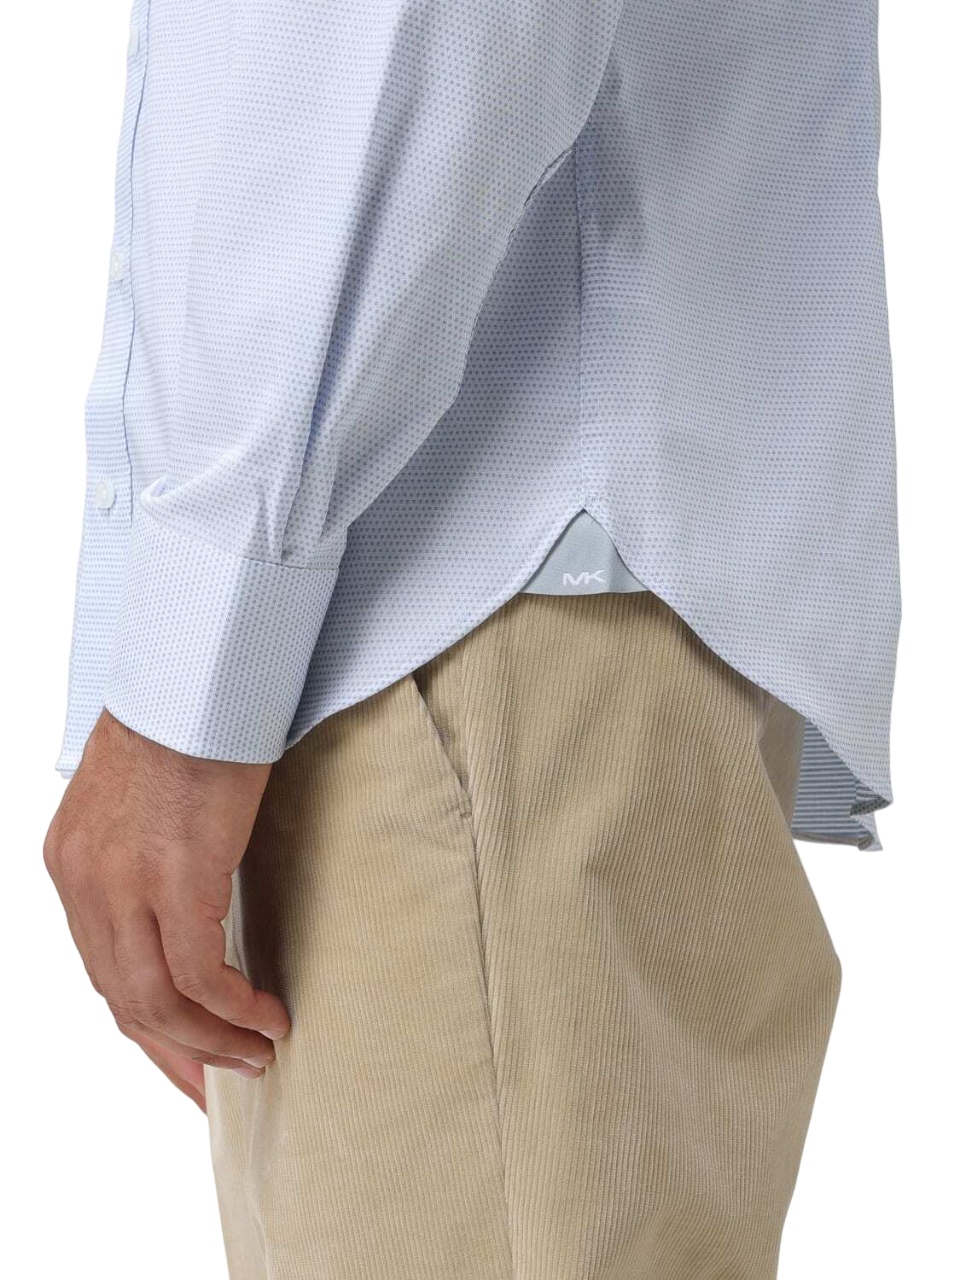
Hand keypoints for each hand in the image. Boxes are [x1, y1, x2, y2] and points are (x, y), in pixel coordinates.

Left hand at [44, 710, 289, 1094]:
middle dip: (174, 1052)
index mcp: (71, 865)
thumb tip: (182, 894)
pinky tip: (267, 1019)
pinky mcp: (176, 879)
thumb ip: (142, 853)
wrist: (198, 671)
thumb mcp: (142, 797)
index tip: (183, 1053)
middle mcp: (84, 884)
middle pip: (124, 1000)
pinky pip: (202, 976)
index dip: (145, 1022)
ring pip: (157, 1001)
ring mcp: (123, 885)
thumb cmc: (186, 721)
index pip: (101, 970)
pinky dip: (235, 1010)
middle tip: (217, 1084)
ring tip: (254, 1058)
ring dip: (209, 1041)